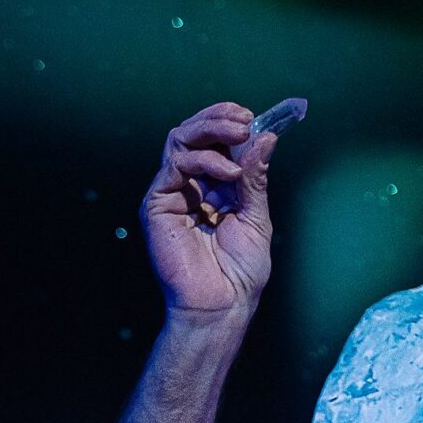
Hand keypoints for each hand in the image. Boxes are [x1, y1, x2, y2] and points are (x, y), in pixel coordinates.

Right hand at [140, 101, 276, 325]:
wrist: (222, 305)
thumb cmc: (240, 272)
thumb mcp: (257, 218)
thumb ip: (256, 179)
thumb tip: (265, 137)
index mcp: (211, 190)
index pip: (212, 143)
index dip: (227, 124)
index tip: (250, 117)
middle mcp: (188, 187)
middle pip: (192, 134)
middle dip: (218, 120)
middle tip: (243, 119)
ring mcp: (171, 194)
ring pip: (179, 140)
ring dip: (211, 130)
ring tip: (239, 135)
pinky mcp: (157, 204)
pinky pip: (175, 165)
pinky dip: (205, 161)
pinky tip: (230, 174)